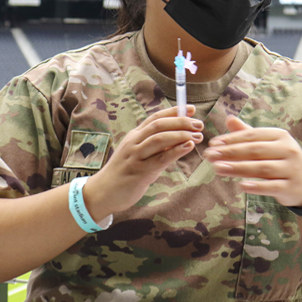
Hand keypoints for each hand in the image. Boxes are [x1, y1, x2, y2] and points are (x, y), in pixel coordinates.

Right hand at [86, 105, 202, 213]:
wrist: (102, 192)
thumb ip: (156, 147)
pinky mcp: (139, 172)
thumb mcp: (139, 155)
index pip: (155, 117)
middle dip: (181, 122)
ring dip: (180, 134)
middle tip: (199, 124)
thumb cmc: (124, 173)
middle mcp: (134, 142)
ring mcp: (135, 156)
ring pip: (159, 139)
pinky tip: (188, 147)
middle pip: (159, 125)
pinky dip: (175, 151)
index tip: (191, 108)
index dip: (174, 111)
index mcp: (134, 136)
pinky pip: (159, 159)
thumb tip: (179, 139)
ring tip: (197, 136)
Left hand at [204, 116, 301, 207]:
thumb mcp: (268, 144)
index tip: (213, 144)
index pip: (252, 135)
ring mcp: (290, 169)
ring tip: (217, 169)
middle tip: (209, 156)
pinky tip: (241, 186)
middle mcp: (287, 149)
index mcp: (280, 136)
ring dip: (238, 168)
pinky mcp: (290, 186)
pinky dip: (257, 186)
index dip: (231, 139)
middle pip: (255, 150)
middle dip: (230, 152)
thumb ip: (247, 133)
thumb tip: (228, 118)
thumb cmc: (281, 160)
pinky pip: (272, 186)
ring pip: (261, 168)